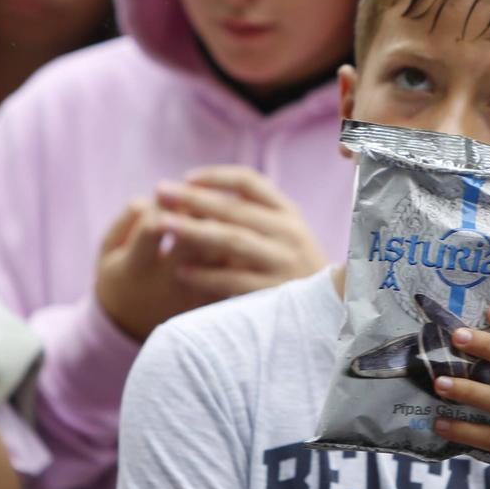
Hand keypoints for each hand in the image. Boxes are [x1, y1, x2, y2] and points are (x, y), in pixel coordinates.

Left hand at [155, 166, 327, 297]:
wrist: (330, 312)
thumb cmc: (293, 267)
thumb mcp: (285, 234)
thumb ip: (254, 213)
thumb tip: (198, 191)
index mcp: (288, 213)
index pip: (250, 182)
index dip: (216, 176)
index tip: (186, 178)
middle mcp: (288, 233)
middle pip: (234, 209)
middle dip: (193, 198)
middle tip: (159, 191)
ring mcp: (283, 263)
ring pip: (232, 240)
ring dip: (194, 230)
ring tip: (162, 224)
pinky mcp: (274, 294)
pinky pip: (233, 281)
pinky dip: (206, 275)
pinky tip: (180, 270)